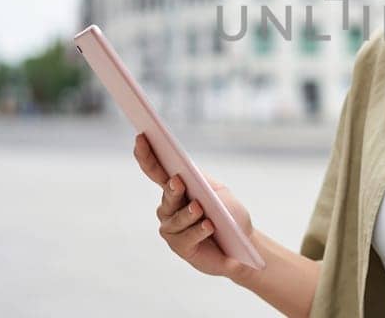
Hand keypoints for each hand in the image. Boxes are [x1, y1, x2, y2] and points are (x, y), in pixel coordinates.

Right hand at [132, 133, 255, 279]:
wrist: (243, 244)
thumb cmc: (229, 214)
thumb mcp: (218, 192)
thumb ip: (201, 182)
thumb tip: (182, 173)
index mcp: (177, 189)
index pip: (157, 170)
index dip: (147, 155)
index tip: (141, 138)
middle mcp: (169, 208)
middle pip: (167, 195)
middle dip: (172, 189)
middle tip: (178, 182)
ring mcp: (172, 228)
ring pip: (176, 218)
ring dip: (188, 213)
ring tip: (199, 208)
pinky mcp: (180, 247)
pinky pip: (187, 237)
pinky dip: (198, 230)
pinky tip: (208, 225)